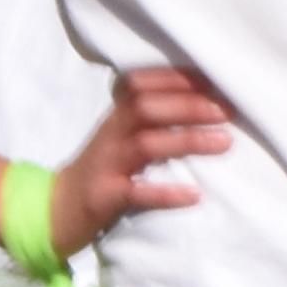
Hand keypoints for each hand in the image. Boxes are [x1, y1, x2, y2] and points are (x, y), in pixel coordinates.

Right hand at [51, 67, 232, 255]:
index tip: (216, 80)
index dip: (177, 79)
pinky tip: (194, 195)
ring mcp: (106, 164)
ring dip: (186, 140)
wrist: (59, 208)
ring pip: (145, 144)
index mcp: (118, 115)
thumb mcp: (124, 134)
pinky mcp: (104, 196)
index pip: (142, 84)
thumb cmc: (107, 167)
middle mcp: (111, 133)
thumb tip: (210, 101)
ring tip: (225, 142)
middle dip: (188, 105)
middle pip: (145, 108)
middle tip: (227, 110)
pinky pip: (134, 192)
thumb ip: (155, 116)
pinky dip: (165, 193)